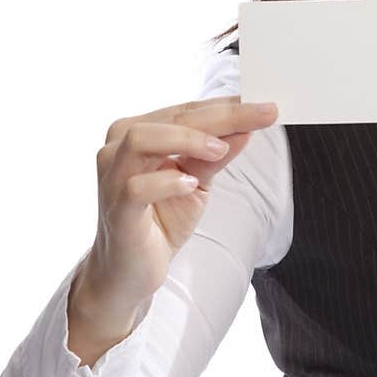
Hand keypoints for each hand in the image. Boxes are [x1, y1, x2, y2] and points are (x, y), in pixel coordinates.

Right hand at [85, 95, 278, 311]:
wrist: (131, 269)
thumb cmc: (160, 219)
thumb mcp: (198, 182)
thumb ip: (215, 156)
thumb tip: (246, 129)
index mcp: (136, 133)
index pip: (185, 110)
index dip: (226, 107)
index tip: (264, 108)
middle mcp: (118, 148)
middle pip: (171, 119)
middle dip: (221, 116)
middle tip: (261, 116)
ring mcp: (113, 177)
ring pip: (142, 140)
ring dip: (188, 139)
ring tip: (221, 150)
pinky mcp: (117, 207)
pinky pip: (138, 186)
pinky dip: (168, 181)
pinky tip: (190, 184)